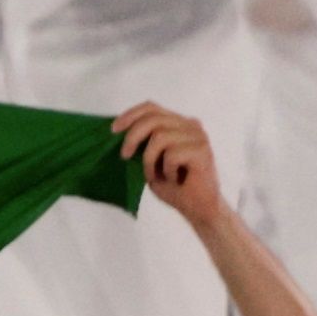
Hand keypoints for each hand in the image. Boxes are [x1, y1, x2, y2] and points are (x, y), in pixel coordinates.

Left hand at [111, 103, 224, 228]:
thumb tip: (117, 132)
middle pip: (153, 118)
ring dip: (150, 161)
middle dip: (133, 138)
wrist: (197, 207)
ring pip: (160, 137)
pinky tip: (176, 180)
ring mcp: (198, 136)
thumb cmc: (173, 185)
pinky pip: (172, 155)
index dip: (130, 115)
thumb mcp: (150, 161)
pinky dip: (166, 171)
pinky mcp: (202, 150)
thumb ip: (142, 143)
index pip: (151, 108)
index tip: (113, 130)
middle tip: (125, 157)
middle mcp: (190, 125)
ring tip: (157, 175)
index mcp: (178, 123)